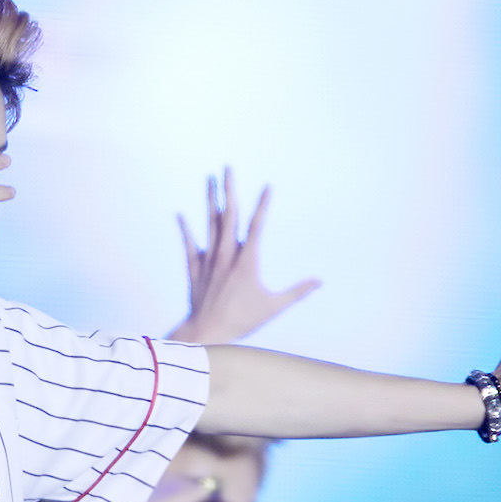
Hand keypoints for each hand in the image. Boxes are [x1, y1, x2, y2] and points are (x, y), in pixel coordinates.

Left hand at [169, 166, 318, 344]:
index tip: (268, 185)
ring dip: (210, 200)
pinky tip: (181, 213)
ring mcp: (209, 260)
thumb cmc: (242, 321)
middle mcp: (226, 255)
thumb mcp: (274, 306)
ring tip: (209, 179)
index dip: (263, 205)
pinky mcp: (195, 269)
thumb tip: (319, 282)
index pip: (257, 226)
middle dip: (229, 190)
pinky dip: (185, 229)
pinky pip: (189, 245)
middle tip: (227, 168)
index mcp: (247, 261)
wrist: (207, 333)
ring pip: (209, 224)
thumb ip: (297, 291)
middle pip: (229, 215)